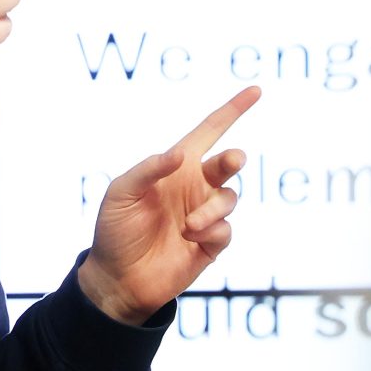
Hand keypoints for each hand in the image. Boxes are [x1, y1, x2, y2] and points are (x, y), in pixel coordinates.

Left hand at [78, 87, 261, 323]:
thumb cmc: (115, 231)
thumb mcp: (120, 194)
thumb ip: (147, 170)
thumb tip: (179, 154)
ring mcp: (204, 214)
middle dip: (232, 159)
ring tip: (187, 225)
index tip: (255, 90)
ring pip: (229, 198)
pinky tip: (192, 238)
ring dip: (212, 208)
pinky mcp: (211, 242)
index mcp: (174, 168)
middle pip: (227, 163)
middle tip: (229, 161)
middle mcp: (194, 187)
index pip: (208, 132)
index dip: (232, 111)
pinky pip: (226, 229)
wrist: (118, 279)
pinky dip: (212, 230)